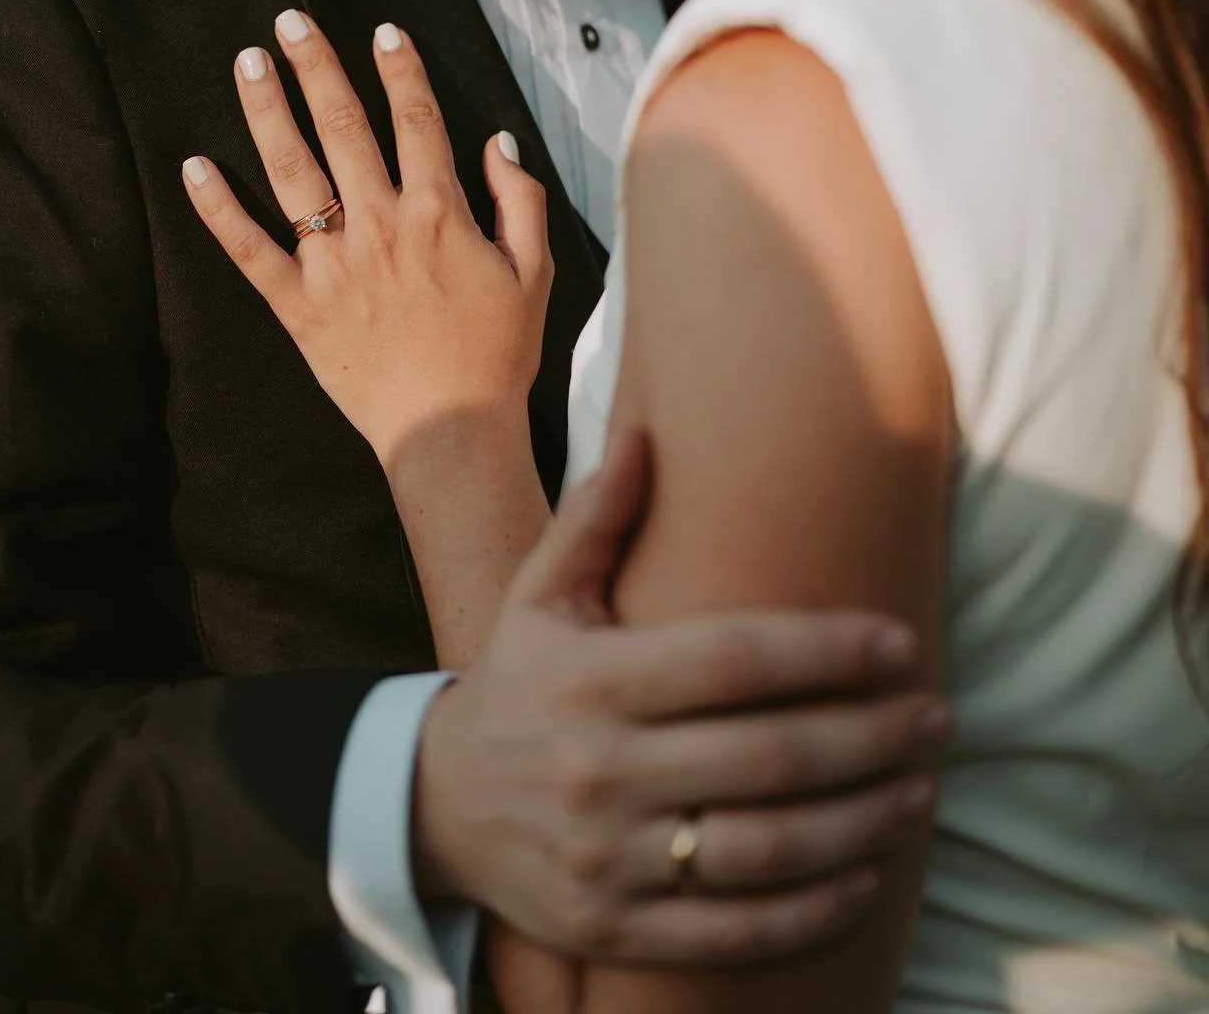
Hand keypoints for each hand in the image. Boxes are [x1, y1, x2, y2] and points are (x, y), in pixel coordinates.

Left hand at [182, 9, 552, 474]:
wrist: (450, 431)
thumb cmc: (496, 355)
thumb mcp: (534, 272)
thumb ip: (520, 200)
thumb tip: (498, 143)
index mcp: (440, 214)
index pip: (417, 121)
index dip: (401, 70)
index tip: (382, 32)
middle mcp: (381, 226)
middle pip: (344, 128)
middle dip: (317, 68)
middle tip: (291, 22)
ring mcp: (334, 264)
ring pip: (292, 171)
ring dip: (267, 111)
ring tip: (248, 63)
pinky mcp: (298, 304)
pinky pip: (249, 249)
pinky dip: (219, 208)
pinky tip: (194, 166)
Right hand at [414, 430, 950, 964]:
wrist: (430, 807)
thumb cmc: (513, 684)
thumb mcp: (536, 595)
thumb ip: (593, 519)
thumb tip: (644, 437)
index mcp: (591, 680)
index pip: (732, 660)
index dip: (825, 650)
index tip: (898, 641)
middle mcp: (601, 771)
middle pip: (767, 759)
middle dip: (870, 738)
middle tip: (940, 719)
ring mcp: (610, 860)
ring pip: (764, 851)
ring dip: (861, 824)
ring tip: (921, 791)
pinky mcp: (618, 932)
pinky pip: (734, 932)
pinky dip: (811, 912)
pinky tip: (866, 877)